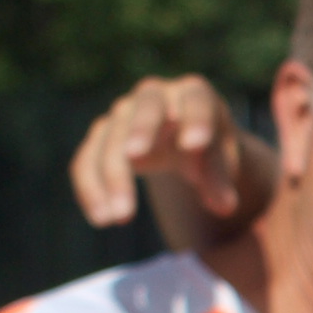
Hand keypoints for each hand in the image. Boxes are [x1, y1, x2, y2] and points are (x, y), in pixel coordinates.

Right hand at [69, 75, 260, 240]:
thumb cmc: (207, 148)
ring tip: (119, 217)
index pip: (197, 101)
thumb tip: (224, 207)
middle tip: (135, 156)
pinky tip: (100, 218)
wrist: (182, 138)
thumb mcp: (221, 161)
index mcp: (194, 94)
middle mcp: (154, 96)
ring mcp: (123, 114)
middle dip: (140, 130)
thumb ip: (221, 179)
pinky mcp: (102, 136)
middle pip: (146, 108)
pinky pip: (87, 159)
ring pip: (110, 138)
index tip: (194, 145)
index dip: (196, 120)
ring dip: (111, 176)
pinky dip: (91, 188)